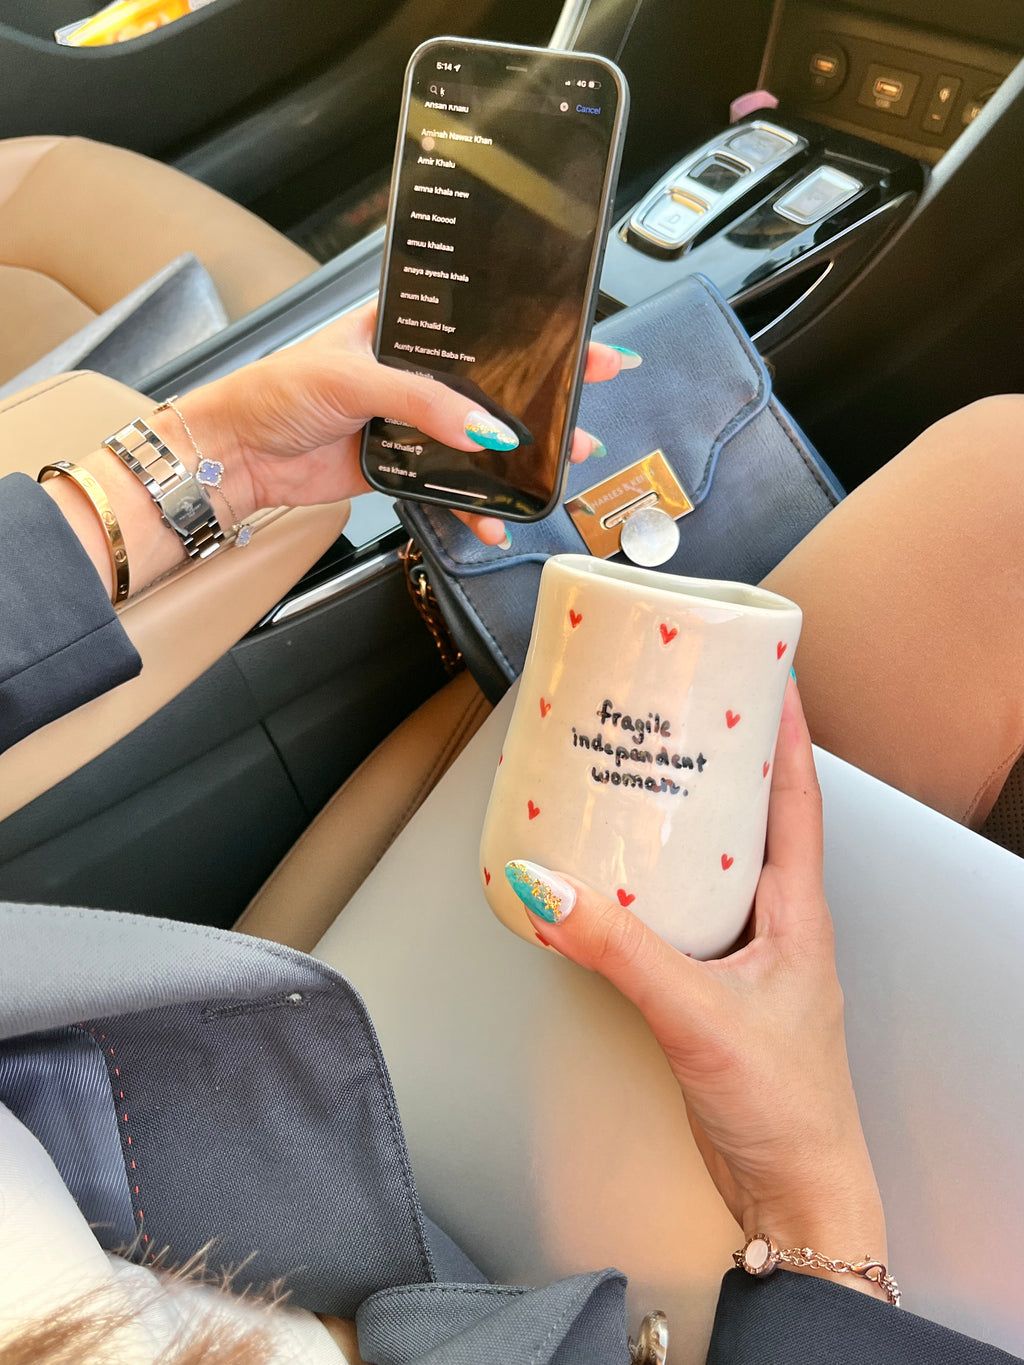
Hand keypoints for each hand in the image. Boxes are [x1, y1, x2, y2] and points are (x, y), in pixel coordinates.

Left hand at [167, 301, 627, 544]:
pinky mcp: (400, 467)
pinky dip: (475, 507)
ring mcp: (410, 422)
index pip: (483, 327)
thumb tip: (485, 431)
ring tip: (563, 466)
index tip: (585, 345)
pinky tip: (497, 521)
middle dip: (544, 401)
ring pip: (479, 440)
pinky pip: (450, 487)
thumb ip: (422, 401)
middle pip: (493, 386)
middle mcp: (414, 374)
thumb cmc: (275, 391)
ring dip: (520, 458)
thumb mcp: (352, 377)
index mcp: (404, 330)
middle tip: (588, 409)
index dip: (536, 334)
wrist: (234, 455)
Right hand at [508, 682, 887, 1296]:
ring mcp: (749, 954)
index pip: (797, 798)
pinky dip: (656, 883)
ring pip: (715, 865)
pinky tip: (618, 880)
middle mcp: (779, 922)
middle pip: (753, 819)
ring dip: (685, 821)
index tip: (766, 675)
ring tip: (638, 779)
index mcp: (800, 911)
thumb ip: (618, 952)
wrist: (793, 1192)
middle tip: (678, 714)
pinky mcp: (716, 986)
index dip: (785, 732)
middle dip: (721, 762)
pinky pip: (685, 912)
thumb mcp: (697, 1013)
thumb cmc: (785, 1108)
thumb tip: (551, 893)